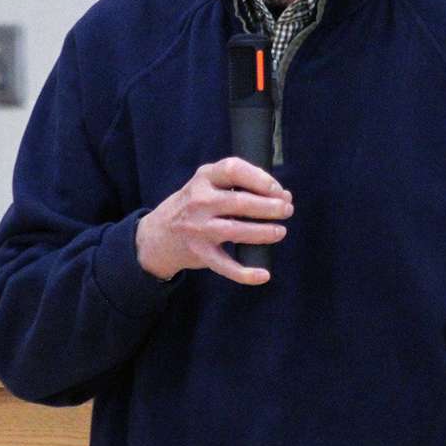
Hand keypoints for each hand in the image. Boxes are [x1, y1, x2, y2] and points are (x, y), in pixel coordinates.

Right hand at [135, 157, 292, 284]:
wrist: (158, 235)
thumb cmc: (194, 205)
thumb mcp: (208, 184)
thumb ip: (241, 186)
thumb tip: (282, 196)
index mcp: (204, 178)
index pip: (233, 170)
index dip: (260, 178)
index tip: (278, 189)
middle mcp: (199, 202)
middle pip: (239, 202)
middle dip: (269, 207)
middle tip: (287, 210)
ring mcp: (198, 229)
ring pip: (235, 231)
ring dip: (263, 232)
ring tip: (280, 232)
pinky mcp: (200, 253)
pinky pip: (225, 265)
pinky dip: (245, 273)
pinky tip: (263, 274)